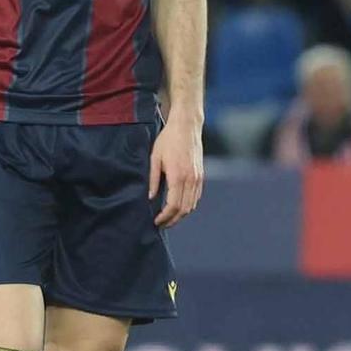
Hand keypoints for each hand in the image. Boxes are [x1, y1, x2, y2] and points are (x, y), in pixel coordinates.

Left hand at [150, 110, 204, 227]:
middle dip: (172, 220)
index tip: (156, 221)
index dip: (164, 217)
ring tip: (168, 217)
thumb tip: (150, 198)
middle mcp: (190, 179)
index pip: (173, 206)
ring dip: (181, 215)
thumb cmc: (168, 140)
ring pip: (192, 205)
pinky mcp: (201, 175)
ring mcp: (197, 178)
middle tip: (161, 224)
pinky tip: (179, 206)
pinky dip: (188, 205)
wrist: (186, 126)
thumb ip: (153, 180)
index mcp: (178, 176)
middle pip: (184, 209)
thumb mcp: (155, 158)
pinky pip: (196, 197)